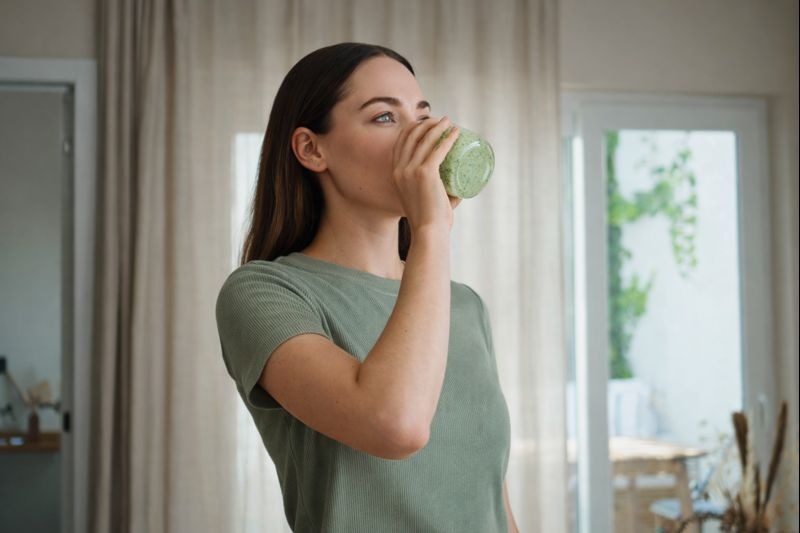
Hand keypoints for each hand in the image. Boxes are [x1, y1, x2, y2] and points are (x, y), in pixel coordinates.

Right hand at [392, 116, 460, 232]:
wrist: (429, 232)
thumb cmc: (430, 220)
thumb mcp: (424, 198)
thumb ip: (437, 192)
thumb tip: (455, 187)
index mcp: (396, 173)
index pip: (401, 142)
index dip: (414, 128)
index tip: (428, 124)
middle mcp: (400, 169)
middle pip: (412, 136)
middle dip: (427, 123)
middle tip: (442, 122)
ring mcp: (411, 170)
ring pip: (425, 139)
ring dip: (438, 127)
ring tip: (450, 123)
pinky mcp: (425, 173)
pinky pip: (438, 150)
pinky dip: (448, 139)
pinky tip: (456, 133)